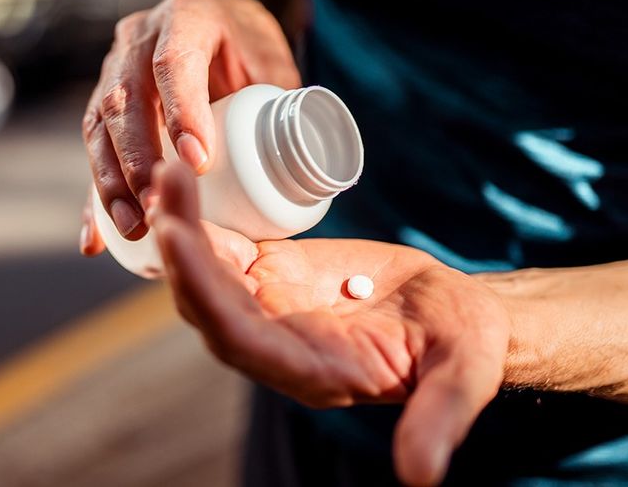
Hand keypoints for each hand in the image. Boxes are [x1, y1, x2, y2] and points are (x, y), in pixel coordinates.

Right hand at [80, 0, 300, 253]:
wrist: (217, 24)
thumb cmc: (248, 47)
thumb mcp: (272, 60)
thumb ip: (282, 103)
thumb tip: (301, 164)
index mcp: (185, 18)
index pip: (174, 63)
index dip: (181, 112)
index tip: (198, 164)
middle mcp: (137, 40)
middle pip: (124, 100)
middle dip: (136, 160)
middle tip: (157, 206)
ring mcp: (112, 71)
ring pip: (98, 127)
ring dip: (111, 183)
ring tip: (134, 227)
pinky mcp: (102, 106)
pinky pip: (94, 153)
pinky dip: (94, 199)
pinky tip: (96, 239)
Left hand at [150, 162, 509, 485]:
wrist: (451, 313)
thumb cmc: (461, 345)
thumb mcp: (461, 375)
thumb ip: (439, 418)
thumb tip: (421, 478)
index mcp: (310, 373)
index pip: (241, 340)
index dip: (207, 294)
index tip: (180, 240)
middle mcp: (275, 345)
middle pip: (208, 304)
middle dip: (182, 251)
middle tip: (165, 186)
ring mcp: (268, 308)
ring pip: (207, 274)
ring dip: (182, 227)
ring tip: (169, 171)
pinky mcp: (272, 275)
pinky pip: (225, 250)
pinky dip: (202, 219)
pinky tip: (183, 179)